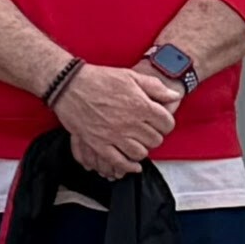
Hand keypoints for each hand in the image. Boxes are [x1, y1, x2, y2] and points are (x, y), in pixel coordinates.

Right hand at [54, 58, 179, 177]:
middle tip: (148, 132)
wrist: (70, 85)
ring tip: (137, 143)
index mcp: (140, 105)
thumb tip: (174, 96)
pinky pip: (119, 162)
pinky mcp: (99, 144)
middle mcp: (130, 122)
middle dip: (155, 136)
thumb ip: (155, 87)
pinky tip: (132, 165)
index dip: (166, 123)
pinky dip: (128, 166)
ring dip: (142, 150)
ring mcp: (114, 135)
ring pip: (140, 153)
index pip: (166, 123)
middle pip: (155, 140)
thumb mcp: (131, 76)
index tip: (160, 122)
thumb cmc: (100, 79)